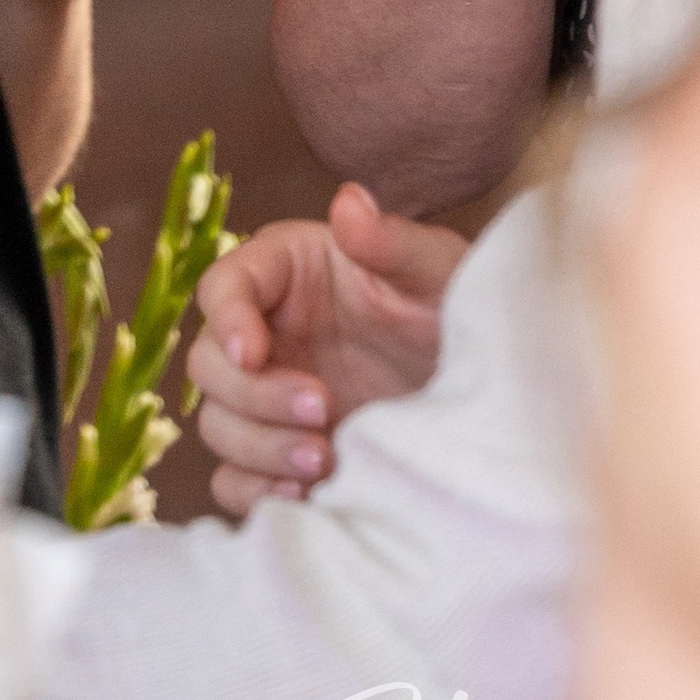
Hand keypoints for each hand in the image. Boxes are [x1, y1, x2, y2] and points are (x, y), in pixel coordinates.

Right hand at [186, 181, 465, 513]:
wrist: (490, 397)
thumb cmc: (456, 315)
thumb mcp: (435, 272)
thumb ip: (391, 239)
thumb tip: (350, 201)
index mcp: (285, 274)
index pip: (223, 286)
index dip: (227, 319)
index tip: (255, 351)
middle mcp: (267, 334)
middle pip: (209, 364)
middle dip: (255, 393)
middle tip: (321, 408)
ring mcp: (270, 400)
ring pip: (218, 424)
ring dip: (258, 447)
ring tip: (323, 460)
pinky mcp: (282, 455)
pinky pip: (234, 480)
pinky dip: (254, 493)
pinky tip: (303, 497)